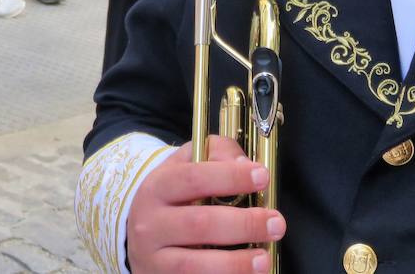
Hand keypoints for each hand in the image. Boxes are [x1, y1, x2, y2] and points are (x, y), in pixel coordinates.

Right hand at [127, 137, 284, 273]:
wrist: (139, 227)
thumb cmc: (176, 191)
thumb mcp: (190, 160)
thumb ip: (219, 153)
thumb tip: (245, 166)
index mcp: (158, 186)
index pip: (195, 178)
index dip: (231, 177)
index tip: (263, 177)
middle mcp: (149, 224)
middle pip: (199, 224)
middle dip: (244, 224)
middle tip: (276, 223)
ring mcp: (152, 258)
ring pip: (192, 265)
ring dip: (234, 264)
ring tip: (263, 258)